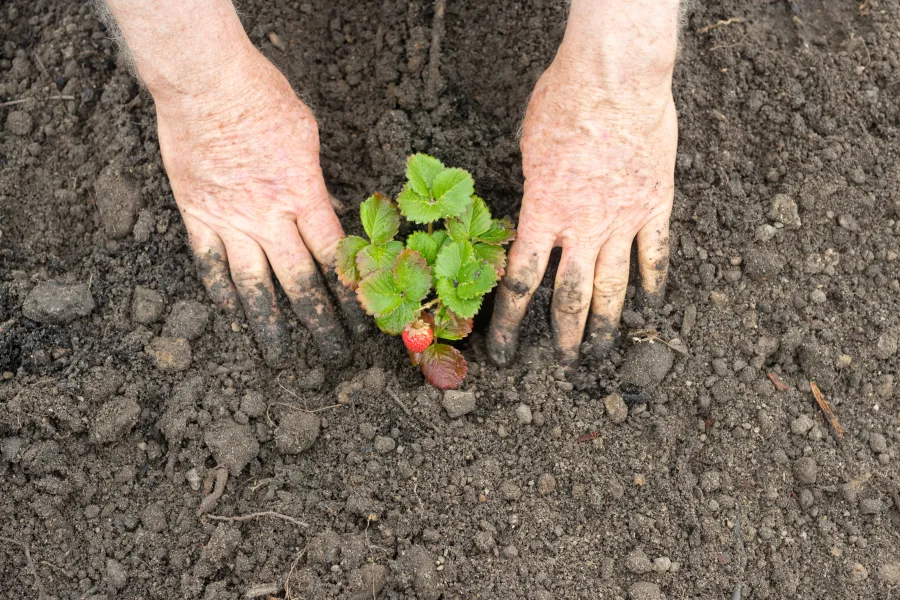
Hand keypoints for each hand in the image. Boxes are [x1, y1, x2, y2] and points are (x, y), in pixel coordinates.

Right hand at [154, 49, 361, 367]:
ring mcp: (229, 220)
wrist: (205, 82)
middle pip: (299, 281)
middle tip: (332, 353)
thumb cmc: (262, 96)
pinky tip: (231, 315)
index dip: (352, 291)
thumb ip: (315, 183)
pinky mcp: (196, 214)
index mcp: (303, 195)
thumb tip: (324, 211)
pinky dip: (221, 293)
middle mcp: (268, 217)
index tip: (366, 318)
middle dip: (319, 321)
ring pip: (253, 285)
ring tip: (278, 355)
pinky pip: (209, 264)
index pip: (334, 257)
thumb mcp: (307, 136)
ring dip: (268, 324)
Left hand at [487, 54, 676, 367]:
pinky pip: (656, 255)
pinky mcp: (656, 205)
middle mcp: (582, 228)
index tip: (503, 350)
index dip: (509, 323)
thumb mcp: (528, 147)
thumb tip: (534, 203)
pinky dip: (654, 284)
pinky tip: (652, 307)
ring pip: (614, 287)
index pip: (520, 283)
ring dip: (606, 324)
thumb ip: (533, 187)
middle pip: (570, 297)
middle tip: (561, 362)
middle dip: (563, 335)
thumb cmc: (564, 100)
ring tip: (601, 351)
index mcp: (543, 214)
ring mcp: (623, 220)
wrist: (616, 78)